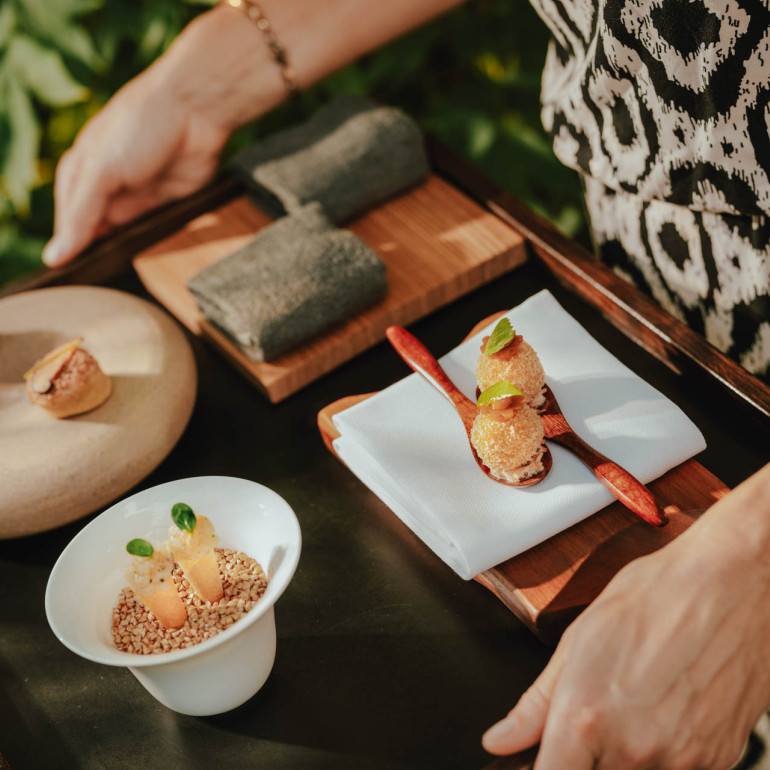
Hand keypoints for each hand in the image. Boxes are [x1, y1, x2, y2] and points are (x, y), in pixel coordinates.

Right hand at [43, 67, 228, 266]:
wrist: (194, 110)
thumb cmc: (138, 126)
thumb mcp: (100, 171)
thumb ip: (81, 216)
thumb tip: (54, 257)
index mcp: (81, 175)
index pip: (69, 225)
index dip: (70, 252)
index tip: (72, 281)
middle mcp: (108, 188)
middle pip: (99, 235)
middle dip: (101, 256)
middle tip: (101, 287)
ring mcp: (139, 196)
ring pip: (129, 237)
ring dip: (129, 252)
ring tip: (127, 279)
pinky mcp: (169, 203)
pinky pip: (159, 232)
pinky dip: (156, 244)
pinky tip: (154, 263)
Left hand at [482, 467, 769, 768]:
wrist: (734, 583)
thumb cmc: (657, 595)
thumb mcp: (580, 637)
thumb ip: (537, 702)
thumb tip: (501, 738)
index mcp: (587, 715)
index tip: (541, 759)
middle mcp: (634, 749)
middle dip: (582, 759)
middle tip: (591, 721)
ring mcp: (681, 762)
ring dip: (623, 759)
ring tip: (631, 708)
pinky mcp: (718, 762)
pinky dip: (663, 758)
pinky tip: (662, 715)